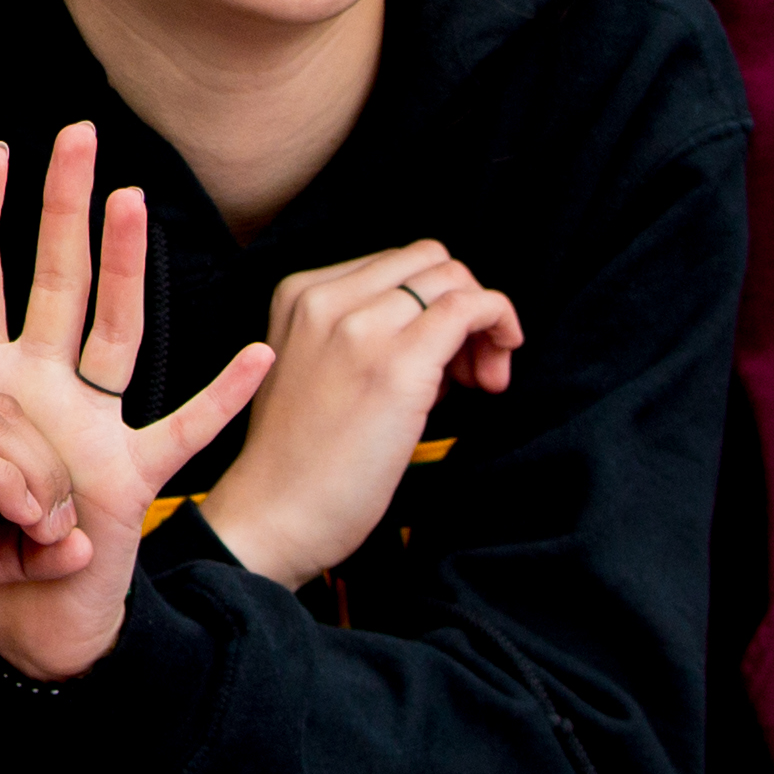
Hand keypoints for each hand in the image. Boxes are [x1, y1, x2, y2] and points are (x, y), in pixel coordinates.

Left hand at [0, 128, 273, 684]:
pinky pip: (186, 430)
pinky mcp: (133, 474)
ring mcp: (95, 423)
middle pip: (58, 279)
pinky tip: (258, 357)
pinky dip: (224, 398)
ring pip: (116, 328)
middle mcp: (45, 385)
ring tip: (132, 199)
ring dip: (127, 268)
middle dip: (64, 208)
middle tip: (75, 133)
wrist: (24, 620)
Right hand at [194, 239, 518, 591]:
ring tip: (480, 381)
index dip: (433, 302)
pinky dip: (498, 324)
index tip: (447, 358)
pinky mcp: (396, 363)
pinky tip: (492, 375)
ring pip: (453, 279)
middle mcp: (326, 297)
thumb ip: (363, 334)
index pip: (396, 264)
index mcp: (300, 293)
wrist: (275, 513)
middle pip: (430, 261)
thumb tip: (444, 333)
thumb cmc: (302, 458)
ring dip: (485, 321)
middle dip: (465, 302)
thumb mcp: (315, 369)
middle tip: (472, 370)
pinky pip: (469, 308)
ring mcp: (360, 327)